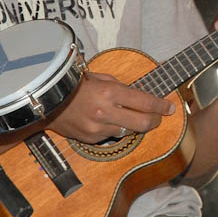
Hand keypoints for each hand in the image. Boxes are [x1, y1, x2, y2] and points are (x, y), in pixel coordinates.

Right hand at [48, 72, 175, 142]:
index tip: (170, 107)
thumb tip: (142, 97)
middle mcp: (105, 112)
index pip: (145, 102)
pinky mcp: (91, 138)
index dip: (161, 106)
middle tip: (159, 116)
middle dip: (156, 120)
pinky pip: (112, 135)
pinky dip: (115, 129)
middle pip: (143, 123)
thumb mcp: (100, 78)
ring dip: (135, 125)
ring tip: (132, 116)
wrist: (47, 101)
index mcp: (109, 92)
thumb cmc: (75, 85)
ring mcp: (98, 127)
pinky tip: (109, 120)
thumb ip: (121, 88)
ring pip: (129, 131)